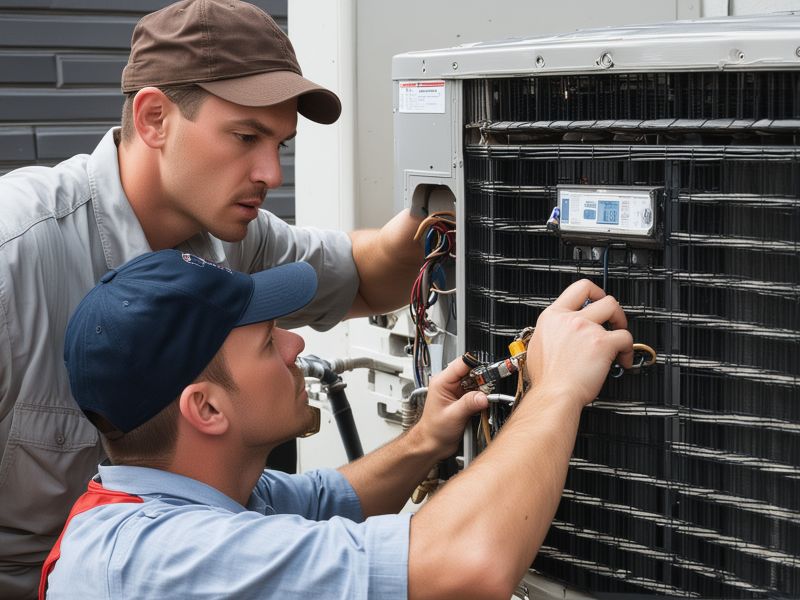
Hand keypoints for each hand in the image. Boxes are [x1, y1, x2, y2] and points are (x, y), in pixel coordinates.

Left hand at [413, 359, 488, 459]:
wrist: (433, 443)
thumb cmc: (434, 430)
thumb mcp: (453, 416)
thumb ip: (469, 404)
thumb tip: (484, 396)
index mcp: (442, 382)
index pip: (462, 363)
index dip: (476, 366)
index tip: (488, 373)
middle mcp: (449, 384)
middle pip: (472, 371)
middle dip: (482, 380)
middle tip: (488, 391)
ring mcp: (457, 391)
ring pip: (476, 382)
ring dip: (483, 390)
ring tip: (483, 400)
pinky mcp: (464, 399)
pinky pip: (478, 392)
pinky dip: (482, 398)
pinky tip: (481, 406)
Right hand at [527, 279, 632, 405]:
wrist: (553, 394)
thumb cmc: (546, 379)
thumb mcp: (537, 347)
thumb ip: (551, 335)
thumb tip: (559, 336)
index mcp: (552, 317)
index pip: (577, 289)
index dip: (594, 292)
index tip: (598, 299)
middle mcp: (569, 319)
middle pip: (602, 298)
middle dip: (613, 309)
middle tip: (614, 322)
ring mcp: (586, 329)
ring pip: (616, 312)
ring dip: (622, 325)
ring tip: (619, 342)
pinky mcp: (602, 343)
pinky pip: (625, 338)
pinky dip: (628, 350)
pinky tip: (622, 360)